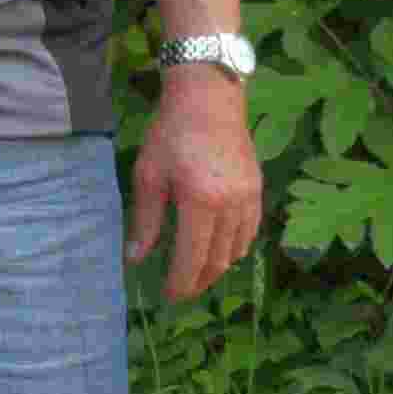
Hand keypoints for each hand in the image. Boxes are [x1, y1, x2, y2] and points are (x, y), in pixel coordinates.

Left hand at [124, 69, 263, 300]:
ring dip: (217, 268)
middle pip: (218, 261)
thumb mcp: (149, 175)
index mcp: (200, 202)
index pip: (192, 259)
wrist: (208, 98)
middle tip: (181, 291)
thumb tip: (134, 260)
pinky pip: (250, 232)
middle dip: (198, 281)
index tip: (168, 295)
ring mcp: (249, 199)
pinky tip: (220, 250)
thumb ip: (144, 221)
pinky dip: (235, 248)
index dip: (180, 284)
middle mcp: (230, 205)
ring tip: (197, 274)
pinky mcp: (258, 191)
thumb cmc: (171, 133)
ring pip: (237, 251)